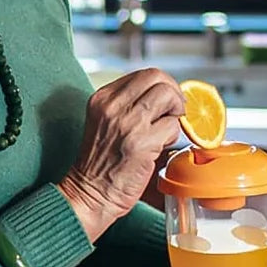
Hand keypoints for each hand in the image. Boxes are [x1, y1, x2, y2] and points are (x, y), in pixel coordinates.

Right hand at [59, 69, 183, 241]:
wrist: (91, 192)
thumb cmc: (101, 162)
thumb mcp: (105, 122)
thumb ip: (128, 105)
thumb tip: (166, 94)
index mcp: (101, 98)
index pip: (144, 74)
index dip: (164, 85)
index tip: (168, 101)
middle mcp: (112, 106)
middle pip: (158, 78)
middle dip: (175, 93)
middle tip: (175, 111)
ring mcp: (127, 123)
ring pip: (168, 96)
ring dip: (176, 112)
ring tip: (166, 130)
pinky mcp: (142, 142)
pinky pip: (172, 126)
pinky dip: (173, 136)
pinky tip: (159, 147)